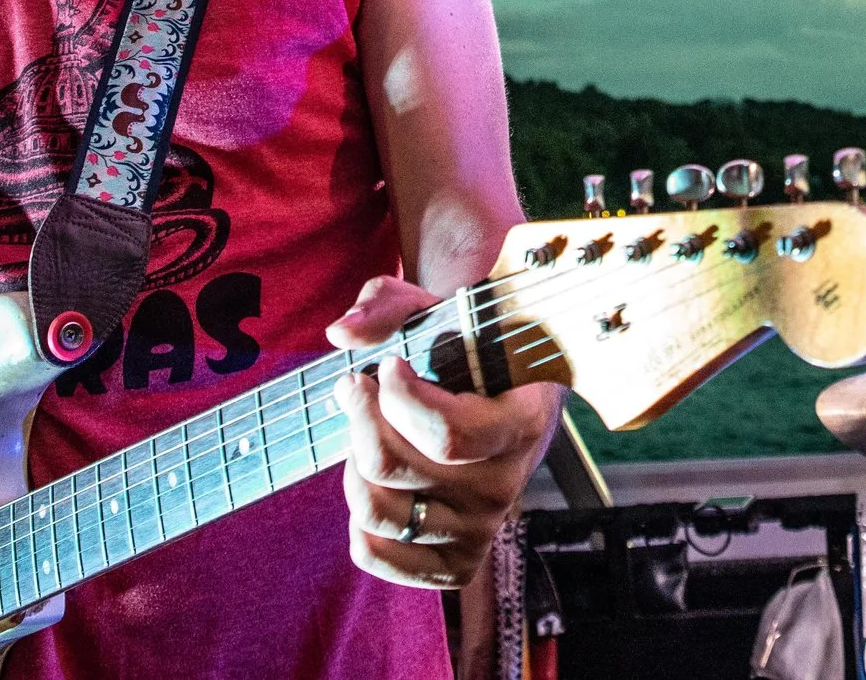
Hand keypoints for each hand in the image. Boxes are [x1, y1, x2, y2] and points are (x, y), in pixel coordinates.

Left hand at [329, 275, 560, 588]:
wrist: (500, 396)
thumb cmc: (464, 348)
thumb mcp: (437, 312)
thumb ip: (390, 304)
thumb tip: (343, 331)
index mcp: (523, 423)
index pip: (447, 435)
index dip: (397, 398)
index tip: (388, 366)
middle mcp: (505, 485)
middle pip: (393, 467)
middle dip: (360, 419)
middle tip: (360, 391)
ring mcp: (480, 528)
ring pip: (376, 510)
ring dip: (354, 464)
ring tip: (369, 435)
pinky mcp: (456, 561)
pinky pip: (377, 555)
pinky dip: (359, 524)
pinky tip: (376, 484)